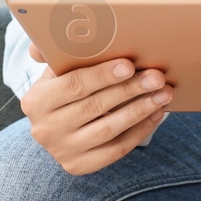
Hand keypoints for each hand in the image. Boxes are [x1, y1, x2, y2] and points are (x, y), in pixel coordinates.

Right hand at [21, 41, 171, 174]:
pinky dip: (140, 130)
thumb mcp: (58, 69)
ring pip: (109, 129)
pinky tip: (157, 113)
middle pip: (95, 106)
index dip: (102, 75)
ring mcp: (61, 150)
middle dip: (131, 89)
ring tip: (165, 93)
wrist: (58, 126)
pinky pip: (116, 149)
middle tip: (157, 77)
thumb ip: (57, 51)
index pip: (73, 85)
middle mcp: (44, 129)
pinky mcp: (79, 166)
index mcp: (36, 101)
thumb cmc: (66, 87)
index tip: (129, 65)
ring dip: (141, 109)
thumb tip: (50, 35)